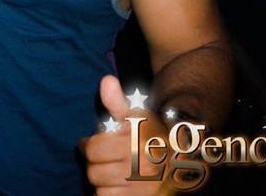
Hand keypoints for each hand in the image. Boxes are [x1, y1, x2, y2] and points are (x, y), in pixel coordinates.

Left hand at [80, 75, 170, 194]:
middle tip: (103, 159)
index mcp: (136, 143)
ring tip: (112, 172)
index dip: (87, 145)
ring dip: (102, 182)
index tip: (89, 143)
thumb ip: (117, 101)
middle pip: (94, 172)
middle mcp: (142, 169)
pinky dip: (109, 195)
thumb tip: (106, 81)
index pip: (93, 149)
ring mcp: (143, 189)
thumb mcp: (135, 114)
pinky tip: (117, 185)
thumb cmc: (149, 132)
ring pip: (101, 191)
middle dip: (95, 164)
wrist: (178, 158)